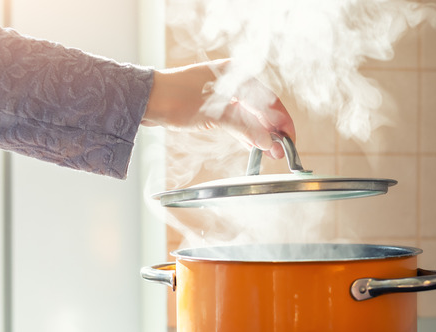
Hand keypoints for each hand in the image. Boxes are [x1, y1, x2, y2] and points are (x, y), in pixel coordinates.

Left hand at [141, 59, 294, 158]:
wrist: (145, 99)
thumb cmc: (176, 98)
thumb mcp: (216, 114)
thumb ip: (246, 128)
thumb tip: (268, 142)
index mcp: (237, 74)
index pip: (270, 100)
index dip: (282, 122)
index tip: (289, 140)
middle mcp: (233, 81)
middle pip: (261, 109)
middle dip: (272, 131)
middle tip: (280, 152)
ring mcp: (223, 94)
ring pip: (249, 116)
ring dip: (260, 134)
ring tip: (270, 153)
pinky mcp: (213, 106)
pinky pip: (236, 120)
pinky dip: (245, 133)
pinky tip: (254, 146)